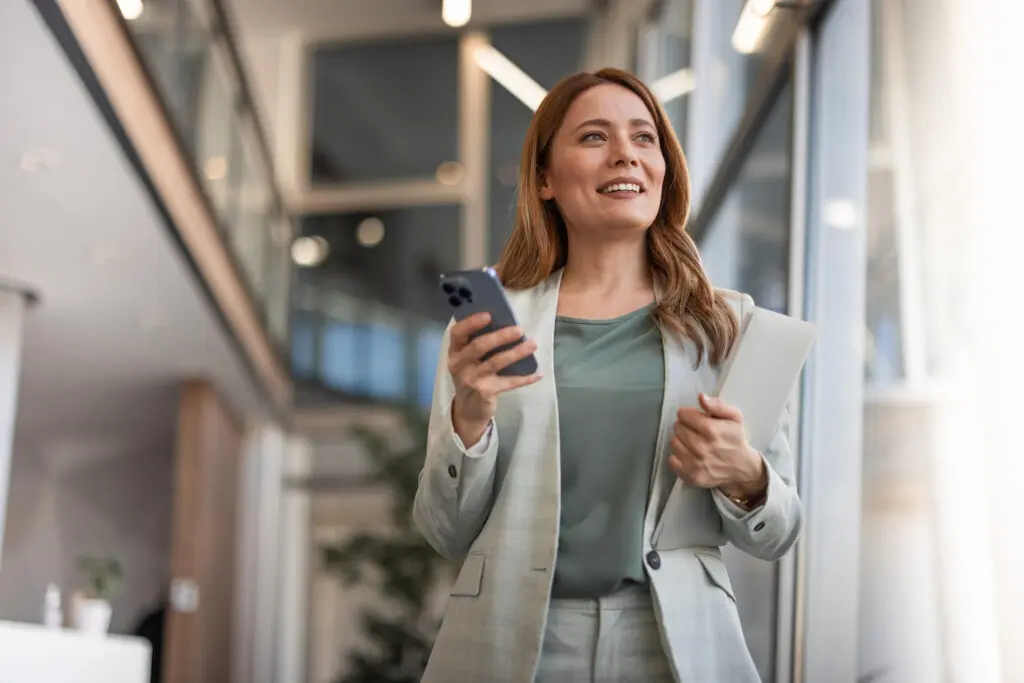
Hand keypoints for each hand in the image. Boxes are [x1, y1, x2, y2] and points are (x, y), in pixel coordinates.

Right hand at [448, 313, 541, 444]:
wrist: (468, 410)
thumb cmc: (472, 376)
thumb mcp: (468, 360)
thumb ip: (479, 344)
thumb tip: (506, 324)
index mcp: (455, 352)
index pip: (458, 333)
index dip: (471, 322)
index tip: (489, 315)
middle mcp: (459, 365)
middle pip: (478, 346)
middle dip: (500, 336)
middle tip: (519, 330)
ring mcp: (471, 380)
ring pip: (495, 362)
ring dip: (516, 353)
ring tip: (532, 345)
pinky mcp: (485, 392)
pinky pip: (508, 383)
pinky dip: (525, 378)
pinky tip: (538, 373)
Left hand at [669, 393, 765, 498]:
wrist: (742, 468)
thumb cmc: (736, 439)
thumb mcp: (734, 417)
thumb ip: (718, 405)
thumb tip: (701, 397)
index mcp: (712, 431)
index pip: (683, 414)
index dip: (689, 414)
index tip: (695, 418)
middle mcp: (702, 448)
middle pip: (677, 428)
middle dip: (685, 426)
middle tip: (695, 431)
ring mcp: (696, 464)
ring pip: (673, 442)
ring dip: (681, 441)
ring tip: (693, 443)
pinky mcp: (691, 476)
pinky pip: (672, 460)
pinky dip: (679, 457)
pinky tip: (690, 455)